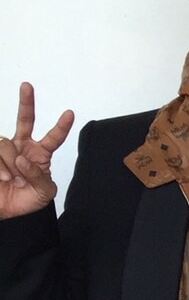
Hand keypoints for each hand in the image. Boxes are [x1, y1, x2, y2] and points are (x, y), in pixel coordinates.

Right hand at [0, 83, 73, 219]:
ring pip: (6, 144)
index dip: (61, 127)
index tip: (70, 113)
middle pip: (25, 120)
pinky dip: (1, 168)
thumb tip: (22, 159)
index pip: (53, 138)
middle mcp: (22, 146)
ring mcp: (5, 150)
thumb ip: (39, 175)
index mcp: (40, 154)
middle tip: (27, 86)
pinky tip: (4, 178)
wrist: (10, 214)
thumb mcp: (44, 192)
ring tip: (13, 180)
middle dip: (26, 102)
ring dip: (12, 165)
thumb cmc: (29, 200)